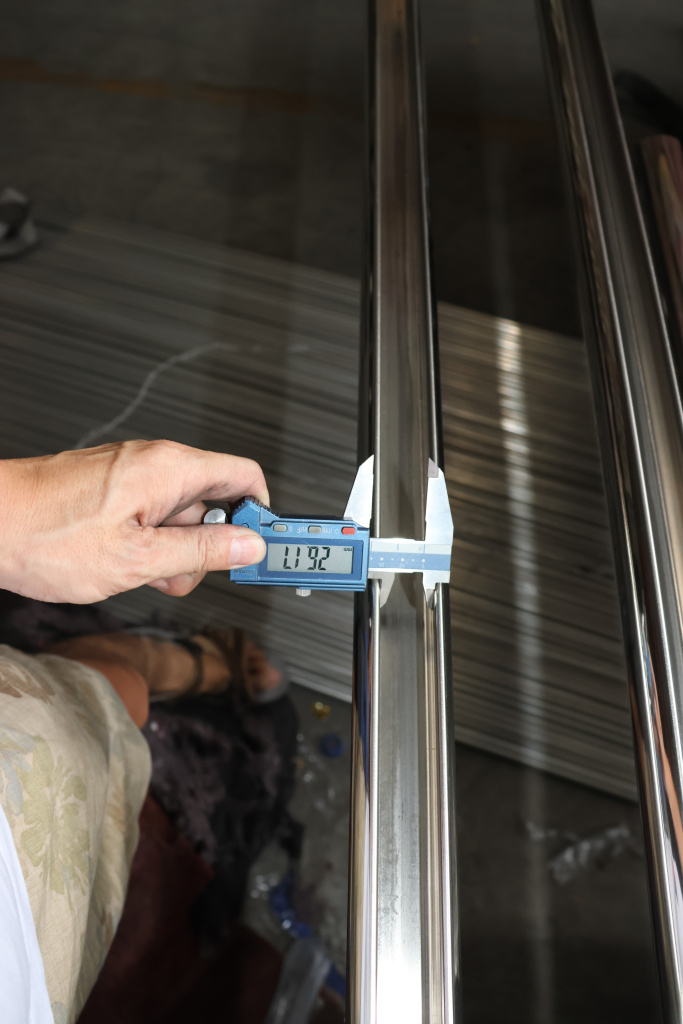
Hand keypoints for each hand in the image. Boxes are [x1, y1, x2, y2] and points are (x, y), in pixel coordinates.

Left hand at [0, 439, 268, 602]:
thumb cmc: (46, 535)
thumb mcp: (139, 559)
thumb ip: (202, 552)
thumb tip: (247, 546)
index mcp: (170, 470)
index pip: (245, 477)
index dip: (261, 515)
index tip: (259, 548)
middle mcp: (153, 465)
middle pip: (212, 503)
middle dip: (205, 546)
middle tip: (180, 575)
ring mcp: (130, 477)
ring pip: (177, 517)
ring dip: (170, 553)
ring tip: (136, 573)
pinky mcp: (110, 491)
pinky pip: (147, 517)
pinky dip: (144, 545)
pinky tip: (118, 564)